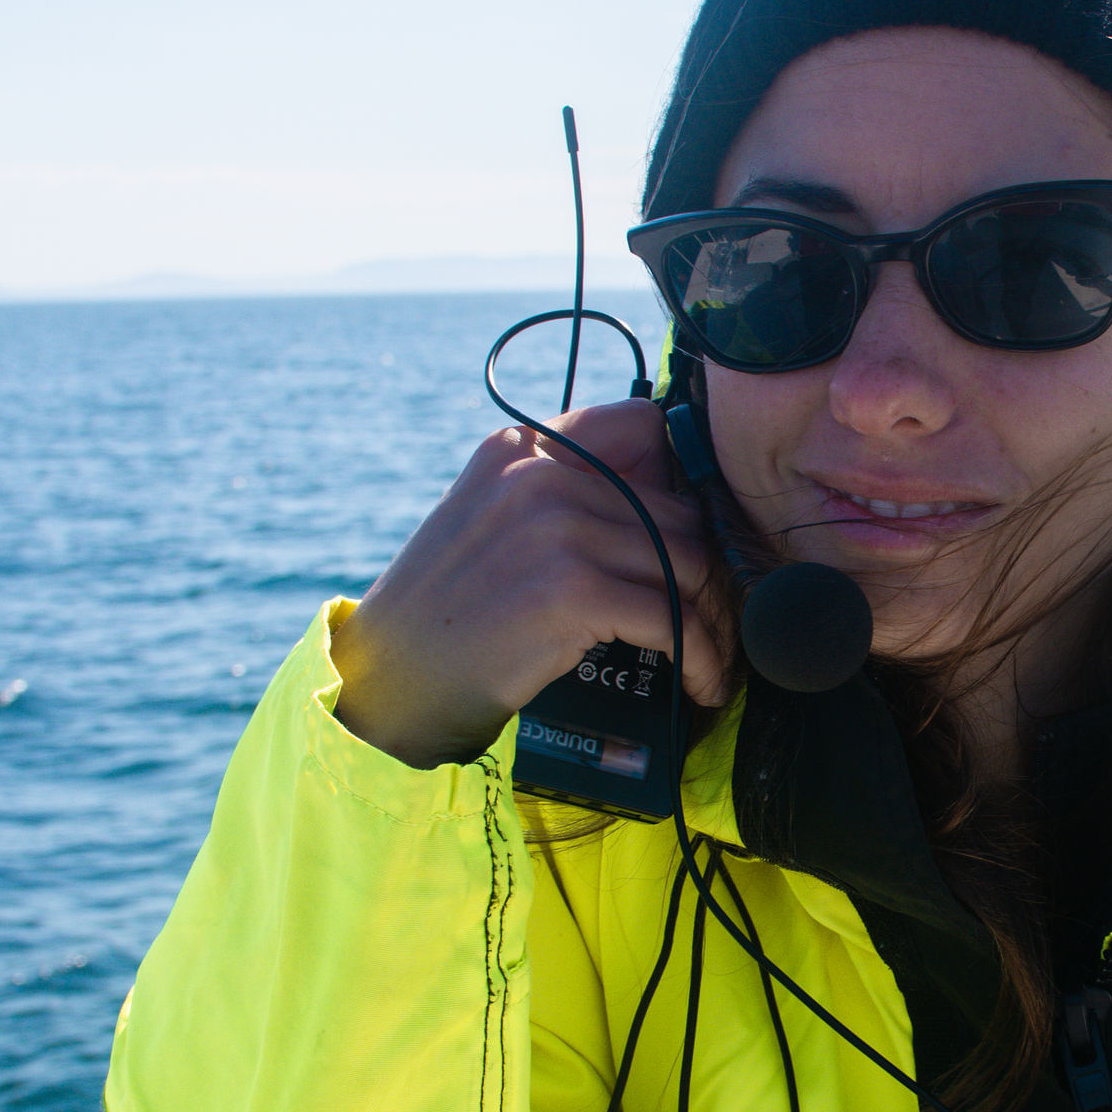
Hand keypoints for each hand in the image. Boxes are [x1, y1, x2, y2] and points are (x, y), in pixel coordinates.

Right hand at [332, 399, 732, 768]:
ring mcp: (558, 528)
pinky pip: (675, 620)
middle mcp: (542, 475)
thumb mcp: (491, 519)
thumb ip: (560, 495)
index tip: (692, 539)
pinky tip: (700, 684)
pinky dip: (701, 658)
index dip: (682, 482)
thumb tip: (667, 507)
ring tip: (713, 660)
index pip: (642, 427)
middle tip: (718, 622)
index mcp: (524, 447)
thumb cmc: (450, 610)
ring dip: (713, 623)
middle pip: (679, 511)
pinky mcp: (573, 590)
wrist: (393, 677)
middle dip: (709, 574)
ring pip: (689, 566)